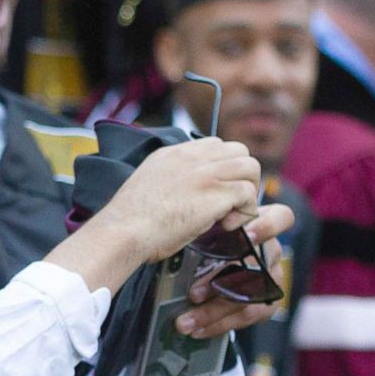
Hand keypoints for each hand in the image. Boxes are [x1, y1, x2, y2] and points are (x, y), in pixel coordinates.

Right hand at [49, 139, 258, 292]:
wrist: (124, 230)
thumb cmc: (130, 220)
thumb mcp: (148, 184)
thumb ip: (170, 179)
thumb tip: (185, 193)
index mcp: (172, 153)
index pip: (214, 145)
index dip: (223, 169)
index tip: (215, 192)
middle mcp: (191, 157)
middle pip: (239, 151)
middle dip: (242, 177)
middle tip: (230, 203)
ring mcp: (205, 173)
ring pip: (251, 167)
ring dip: (248, 193)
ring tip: (231, 215)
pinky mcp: (216, 193)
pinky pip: (248, 194)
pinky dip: (244, 212)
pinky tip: (226, 226)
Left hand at [175, 204, 293, 338]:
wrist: (222, 256)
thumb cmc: (211, 236)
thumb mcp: (207, 228)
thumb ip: (204, 230)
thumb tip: (176, 238)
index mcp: (261, 224)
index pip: (280, 218)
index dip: (265, 227)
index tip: (241, 234)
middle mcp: (271, 250)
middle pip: (256, 268)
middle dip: (220, 285)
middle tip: (192, 295)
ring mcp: (273, 277)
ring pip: (250, 298)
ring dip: (214, 312)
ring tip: (186, 321)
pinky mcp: (268, 300)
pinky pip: (249, 316)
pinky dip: (220, 324)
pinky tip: (199, 329)